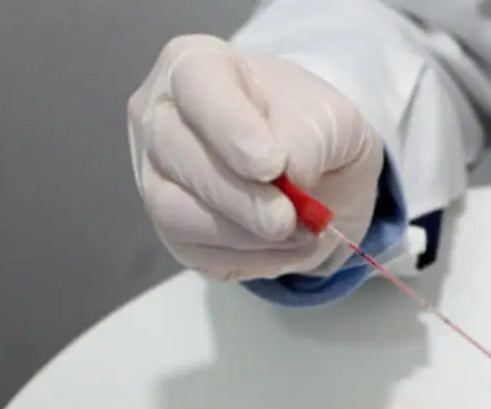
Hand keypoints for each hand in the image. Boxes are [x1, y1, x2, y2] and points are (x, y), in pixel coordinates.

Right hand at [127, 35, 381, 281]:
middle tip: (287, 218)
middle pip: (176, 154)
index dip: (230, 128)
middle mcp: (160, 117)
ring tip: (301, 233)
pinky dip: (252, 259)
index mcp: (196, 67)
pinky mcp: (172, 231)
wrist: (318, 172)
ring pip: (176, 212)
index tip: (271, 165)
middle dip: (239, 197)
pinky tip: (287, 248)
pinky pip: (198, 252)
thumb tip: (290, 176)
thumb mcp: (333, 119)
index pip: (196, 84)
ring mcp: (157, 176)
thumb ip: (311, 138)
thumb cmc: (312, 128)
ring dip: (246, 235)